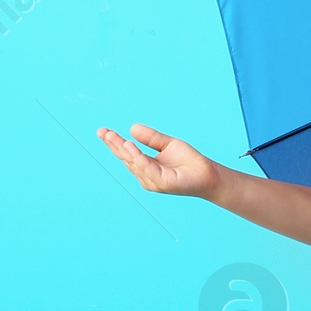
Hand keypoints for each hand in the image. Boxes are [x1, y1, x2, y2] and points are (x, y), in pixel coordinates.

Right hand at [97, 122, 220, 199]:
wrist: (208, 173)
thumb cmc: (189, 161)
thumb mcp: (168, 144)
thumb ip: (151, 138)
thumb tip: (132, 127)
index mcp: (145, 166)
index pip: (126, 153)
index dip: (114, 142)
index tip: (103, 131)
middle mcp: (145, 175)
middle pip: (125, 158)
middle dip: (113, 144)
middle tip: (102, 131)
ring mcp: (152, 180)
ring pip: (133, 162)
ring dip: (122, 149)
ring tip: (112, 136)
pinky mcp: (162, 182)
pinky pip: (147, 168)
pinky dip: (137, 157)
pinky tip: (130, 146)